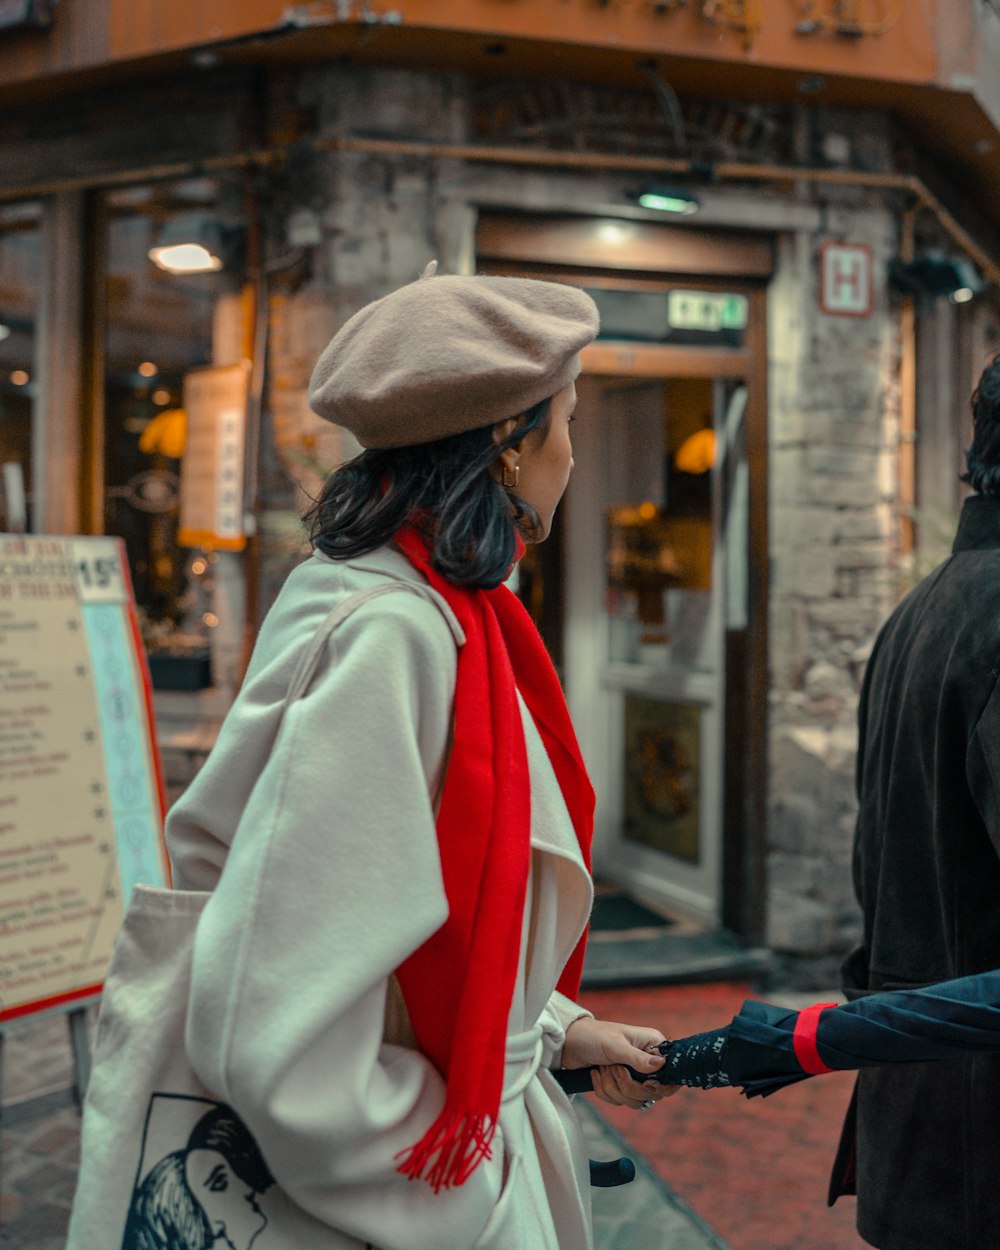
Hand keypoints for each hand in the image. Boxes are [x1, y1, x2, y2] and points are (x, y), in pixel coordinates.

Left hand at [562, 1017, 678, 1110]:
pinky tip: (596, 1074)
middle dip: (628, 1086)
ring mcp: (634, 1075)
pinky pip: (619, 1102)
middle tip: (613, 1068)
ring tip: (602, 1068)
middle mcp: (647, 1062)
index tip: (645, 1084)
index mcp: (652, 1046)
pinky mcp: (620, 1086)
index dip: (660, 1085)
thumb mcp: (615, 1045)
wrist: (569, 1043)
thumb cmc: (593, 1036)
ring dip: (613, 1088)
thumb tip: (662, 1065)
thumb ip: (637, 1057)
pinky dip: (604, 1091)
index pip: (671, 1074)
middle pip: (652, 1093)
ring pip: (635, 1101)